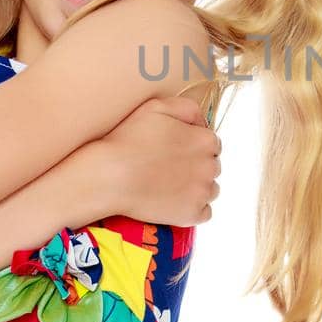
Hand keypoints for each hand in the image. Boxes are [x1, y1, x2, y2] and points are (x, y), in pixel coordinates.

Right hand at [60, 95, 221, 226]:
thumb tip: (202, 122)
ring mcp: (202, 193)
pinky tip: (173, 202)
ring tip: (170, 185)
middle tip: (169, 168)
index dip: (193, 146)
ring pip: (210, 189)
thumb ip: (187, 108)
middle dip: (196, 166)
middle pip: (212, 166)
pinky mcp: (192, 214)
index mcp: (205, 140)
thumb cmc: (129, 139)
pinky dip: (192, 208)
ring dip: (196, 187)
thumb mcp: (157, 107)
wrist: (110, 177)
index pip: (212, 143)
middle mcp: (210, 167)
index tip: (175, 150)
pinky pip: (204, 213)